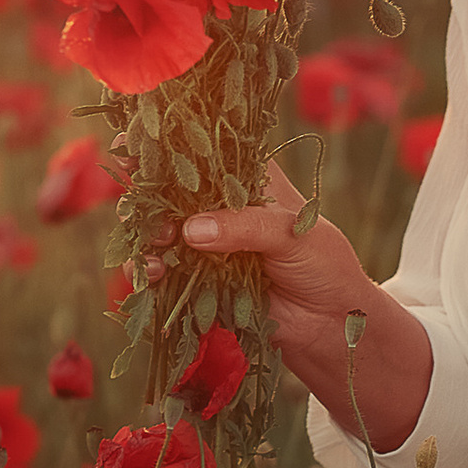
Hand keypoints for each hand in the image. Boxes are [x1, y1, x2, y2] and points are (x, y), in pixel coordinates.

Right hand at [165, 164, 432, 454]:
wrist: (331, 325)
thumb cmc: (324, 264)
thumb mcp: (292, 232)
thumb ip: (245, 226)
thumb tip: (191, 230)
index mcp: (248, 177)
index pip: (206, 149)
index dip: (171, 143)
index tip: (136, 141)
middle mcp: (222, 205)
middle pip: (173, 189)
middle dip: (150, 194)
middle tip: (143, 205)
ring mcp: (207, 243)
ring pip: (162, 230)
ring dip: (149, 235)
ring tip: (158, 245)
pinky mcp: (198, 278)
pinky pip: (165, 270)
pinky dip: (152, 270)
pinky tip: (155, 273)